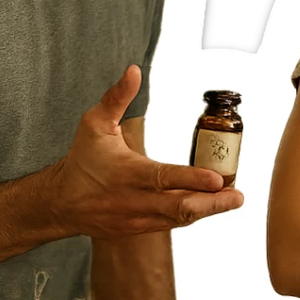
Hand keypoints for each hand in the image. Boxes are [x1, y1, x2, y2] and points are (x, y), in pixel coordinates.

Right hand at [54, 66, 243, 237]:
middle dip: (213, 203)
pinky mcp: (140, 230)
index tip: (217, 179)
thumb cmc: (81, 160)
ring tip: (232, 200)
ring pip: (179, 219)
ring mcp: (139, 219)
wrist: (61, 203)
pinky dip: (190, 215)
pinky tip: (209, 206)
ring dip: (208, 210)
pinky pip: (171, 224)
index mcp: (129, 173)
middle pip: (181, 207)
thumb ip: (117, 98)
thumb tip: (134, 70)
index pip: (165, 178)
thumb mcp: (94, 123)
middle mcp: (137, 200)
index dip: (192, 179)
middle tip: (238, 196)